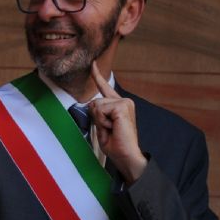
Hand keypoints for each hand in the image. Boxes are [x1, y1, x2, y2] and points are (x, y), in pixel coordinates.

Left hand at [88, 61, 147, 181]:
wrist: (127, 156)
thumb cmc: (116, 146)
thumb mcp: (102, 127)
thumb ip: (97, 113)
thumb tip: (93, 103)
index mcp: (118, 106)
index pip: (105, 88)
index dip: (97, 75)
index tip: (92, 63)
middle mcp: (123, 101)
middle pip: (94, 102)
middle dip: (96, 118)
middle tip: (108, 130)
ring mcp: (125, 102)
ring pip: (97, 105)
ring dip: (99, 120)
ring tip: (112, 129)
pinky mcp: (123, 106)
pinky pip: (100, 109)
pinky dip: (102, 120)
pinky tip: (113, 127)